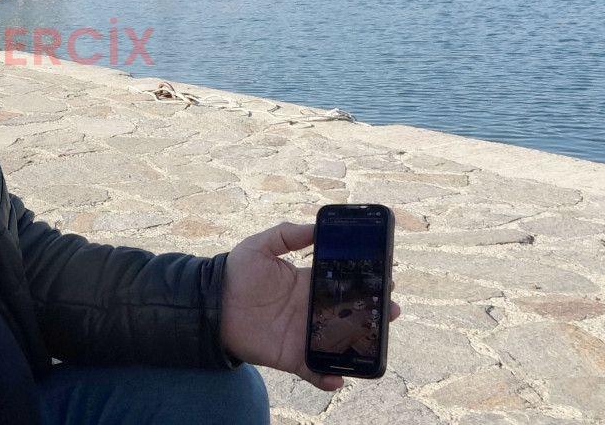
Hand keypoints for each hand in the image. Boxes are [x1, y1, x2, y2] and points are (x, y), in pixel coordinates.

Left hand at [218, 222, 401, 389]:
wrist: (211, 302)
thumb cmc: (235, 272)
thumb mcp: (259, 246)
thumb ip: (287, 235)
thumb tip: (316, 227)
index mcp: (307, 282)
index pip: (342, 282)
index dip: (365, 281)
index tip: (386, 277)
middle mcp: (310, 309)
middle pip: (350, 313)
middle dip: (374, 313)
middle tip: (393, 309)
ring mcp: (302, 333)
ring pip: (339, 341)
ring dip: (361, 344)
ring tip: (378, 340)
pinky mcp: (290, 355)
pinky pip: (314, 369)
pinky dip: (327, 377)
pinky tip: (338, 378)